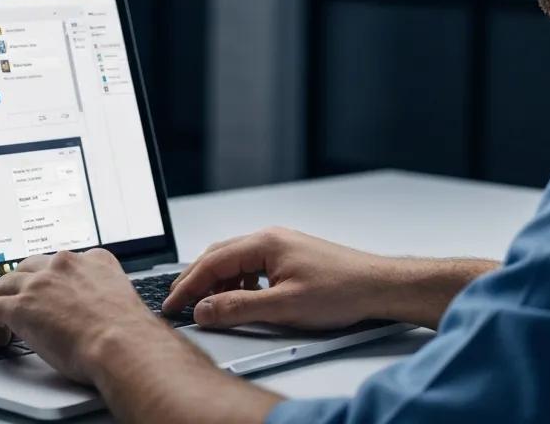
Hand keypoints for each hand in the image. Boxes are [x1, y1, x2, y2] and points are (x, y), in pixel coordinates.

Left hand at [0, 248, 198, 383]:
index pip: (65, 262)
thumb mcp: (124, 299)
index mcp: (95, 259)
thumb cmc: (130, 333)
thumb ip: (108, 295)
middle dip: (24, 284)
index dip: (53, 279)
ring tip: (4, 322)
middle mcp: (66, 264)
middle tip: (23, 304)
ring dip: (4, 301)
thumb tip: (104, 313)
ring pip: (5, 283)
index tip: (50, 292)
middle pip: (31, 266)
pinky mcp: (21, 306)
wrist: (123, 344)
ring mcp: (41, 283)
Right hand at [162, 227, 391, 329]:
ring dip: (218, 284)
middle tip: (180, 305)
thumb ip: (239, 308)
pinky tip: (242, 301)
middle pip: (219, 257)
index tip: (172, 305)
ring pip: (235, 263)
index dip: (187, 285)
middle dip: (196, 281)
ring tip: (209, 307)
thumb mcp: (284, 306)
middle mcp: (270, 238)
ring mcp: (281, 246)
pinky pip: (252, 268)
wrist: (377, 285)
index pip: (212, 262)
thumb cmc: (340, 290)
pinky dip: (238, 284)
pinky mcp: (290, 258)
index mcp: (265, 242)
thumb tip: (204, 310)